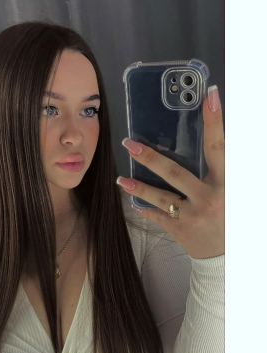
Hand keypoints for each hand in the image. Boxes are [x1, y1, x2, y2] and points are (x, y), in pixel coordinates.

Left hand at [117, 86, 224, 258]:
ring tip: (119, 179)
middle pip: (175, 173)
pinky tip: (132, 202)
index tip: (209, 96)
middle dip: (150, 157)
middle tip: (129, 144)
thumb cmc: (232, 216)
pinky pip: (157, 216)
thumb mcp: (233, 191)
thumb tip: (211, 144)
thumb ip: (221, 170)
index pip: (219, 148)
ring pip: (159, 196)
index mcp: (227, 184)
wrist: (228, 256)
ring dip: (137, 186)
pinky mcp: (179, 229)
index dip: (215, 122)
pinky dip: (145, 208)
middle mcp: (208, 199)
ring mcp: (191, 216)